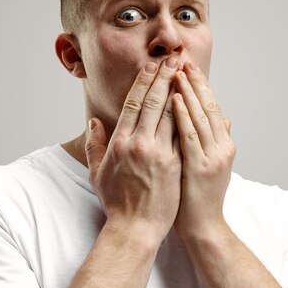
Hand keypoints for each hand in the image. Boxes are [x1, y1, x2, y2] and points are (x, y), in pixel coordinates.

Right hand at [85, 58, 181, 242]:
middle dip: (164, 77)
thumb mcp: (96, 173)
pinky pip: (182, 133)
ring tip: (185, 73)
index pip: (133, 103)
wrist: (135, 228)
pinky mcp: (174, 164)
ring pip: (170, 113)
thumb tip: (94, 122)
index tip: (151, 67)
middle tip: (173, 59)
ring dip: (178, 90)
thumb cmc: (116, 202)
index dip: (143, 82)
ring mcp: (157, 153)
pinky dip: (187, 114)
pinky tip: (193, 101)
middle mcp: (138, 144)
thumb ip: (94, 145)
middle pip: (153, 102)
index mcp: (119, 143)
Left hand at [172, 61, 235, 239]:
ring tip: (177, 71)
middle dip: (194, 81)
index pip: (210, 107)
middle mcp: (221, 146)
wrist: (204, 227)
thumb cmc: (201, 196)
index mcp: (222, 144)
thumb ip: (218, 140)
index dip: (200, 86)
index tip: (188, 67)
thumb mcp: (214, 164)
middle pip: (206, 106)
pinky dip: (182, 115)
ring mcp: (212, 156)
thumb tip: (225, 117)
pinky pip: (189, 135)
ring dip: (188, 91)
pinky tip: (174, 98)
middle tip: (183, 59)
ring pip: (199, 116)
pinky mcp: (199, 166)